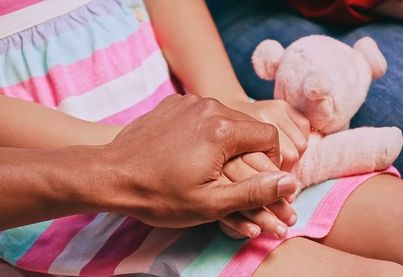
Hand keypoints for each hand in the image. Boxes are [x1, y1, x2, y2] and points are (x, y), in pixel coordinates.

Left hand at [93, 94, 296, 227]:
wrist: (110, 175)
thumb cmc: (159, 194)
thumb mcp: (211, 203)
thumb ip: (256, 192)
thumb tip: (292, 181)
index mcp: (224, 129)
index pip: (270, 138)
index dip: (271, 163)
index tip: (257, 182)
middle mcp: (210, 106)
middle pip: (248, 128)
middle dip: (249, 154)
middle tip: (233, 179)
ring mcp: (189, 102)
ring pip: (227, 120)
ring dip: (227, 143)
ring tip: (209, 167)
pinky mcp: (174, 103)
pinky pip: (203, 115)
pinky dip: (206, 132)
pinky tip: (190, 152)